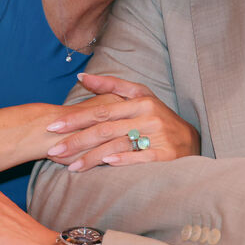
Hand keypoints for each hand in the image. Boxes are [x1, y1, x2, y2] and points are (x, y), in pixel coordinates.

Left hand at [45, 73, 200, 170]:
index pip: (101, 110)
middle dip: (77, 140)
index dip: (76, 119)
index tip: (53, 127)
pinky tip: (106, 165)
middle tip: (53, 150)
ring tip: (71, 167)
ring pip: (118, 145)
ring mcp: (158, 136)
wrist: (191, 139)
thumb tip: (81, 77)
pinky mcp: (166, 154)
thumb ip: (111, 86)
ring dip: (92, 157)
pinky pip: (141, 158)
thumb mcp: (140, 96)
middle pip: (105, 129)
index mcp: (140, 101)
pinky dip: (123, 161)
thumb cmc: (159, 117)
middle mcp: (148, 116)